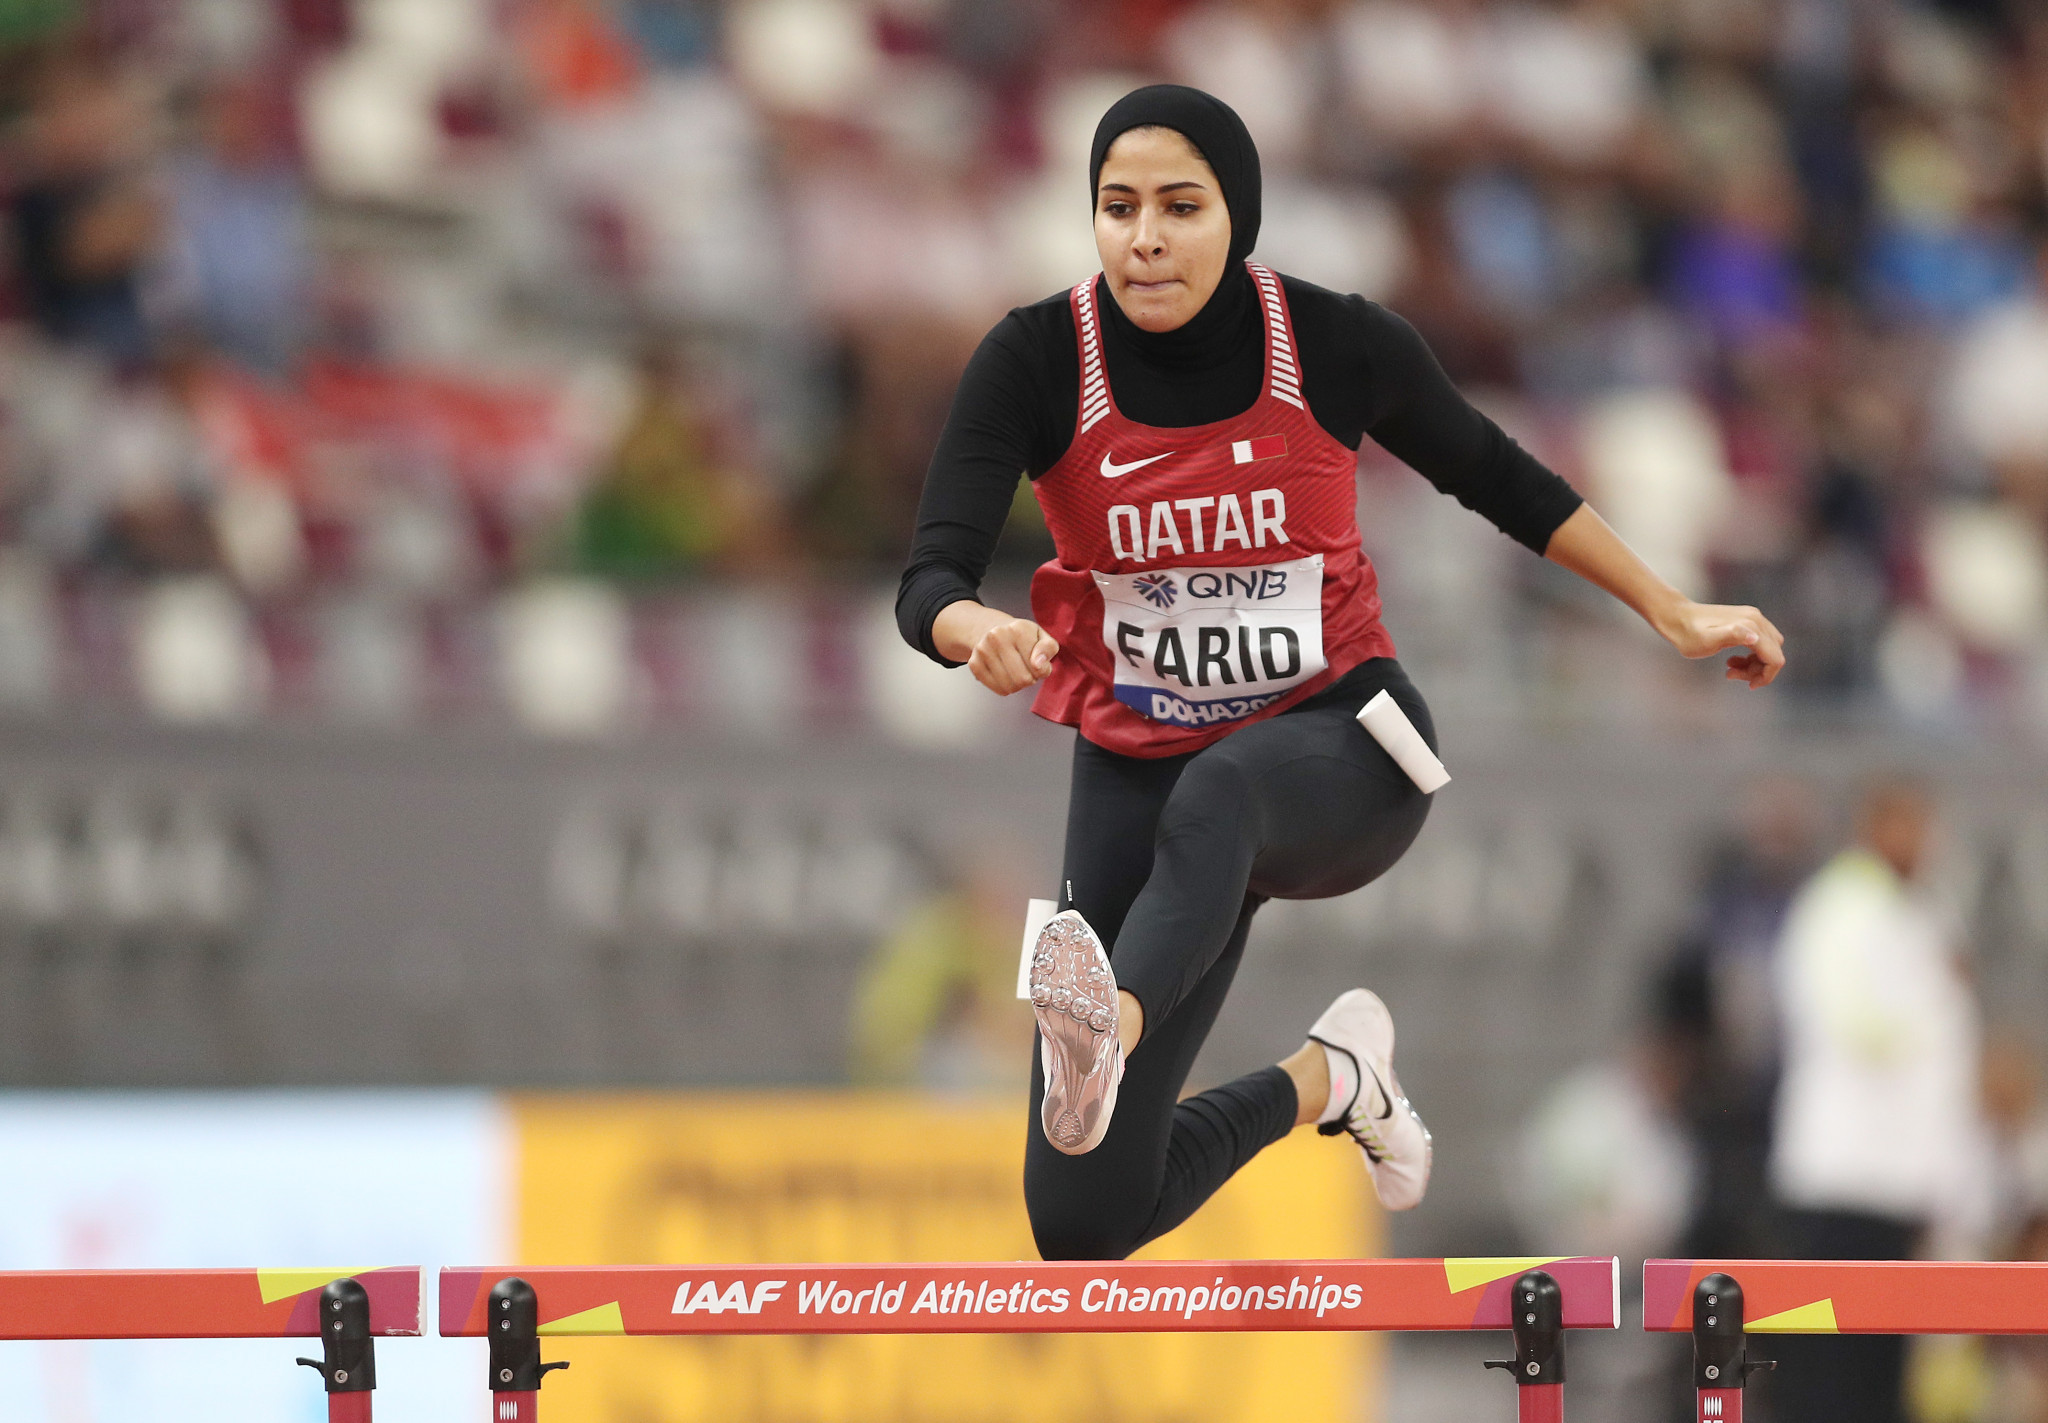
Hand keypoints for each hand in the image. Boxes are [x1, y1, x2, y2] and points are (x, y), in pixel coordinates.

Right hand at [967, 617, 1059, 695]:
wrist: (990, 629)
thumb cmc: (1020, 636)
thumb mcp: (1041, 636)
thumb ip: (1048, 648)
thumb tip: (1039, 665)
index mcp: (1018, 629)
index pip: (1039, 668)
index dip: (1042, 671)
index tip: (1037, 662)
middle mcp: (997, 637)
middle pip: (1022, 679)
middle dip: (1029, 679)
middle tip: (1026, 668)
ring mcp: (983, 650)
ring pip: (1009, 687)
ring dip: (1017, 685)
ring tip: (1015, 670)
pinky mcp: (974, 663)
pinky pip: (997, 689)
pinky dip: (1004, 687)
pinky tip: (1004, 674)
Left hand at [1656, 600, 1785, 688]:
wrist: (1675, 618)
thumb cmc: (1688, 633)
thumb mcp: (1707, 640)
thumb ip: (1731, 636)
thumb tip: (1755, 637)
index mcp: (1750, 626)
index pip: (1774, 658)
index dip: (1766, 676)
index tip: (1749, 686)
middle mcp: (1756, 619)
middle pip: (1773, 653)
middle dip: (1758, 671)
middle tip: (1731, 675)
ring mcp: (1752, 618)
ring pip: (1768, 649)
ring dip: (1753, 664)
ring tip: (1729, 670)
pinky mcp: (1746, 620)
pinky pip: (1760, 643)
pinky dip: (1750, 656)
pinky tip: (1731, 661)